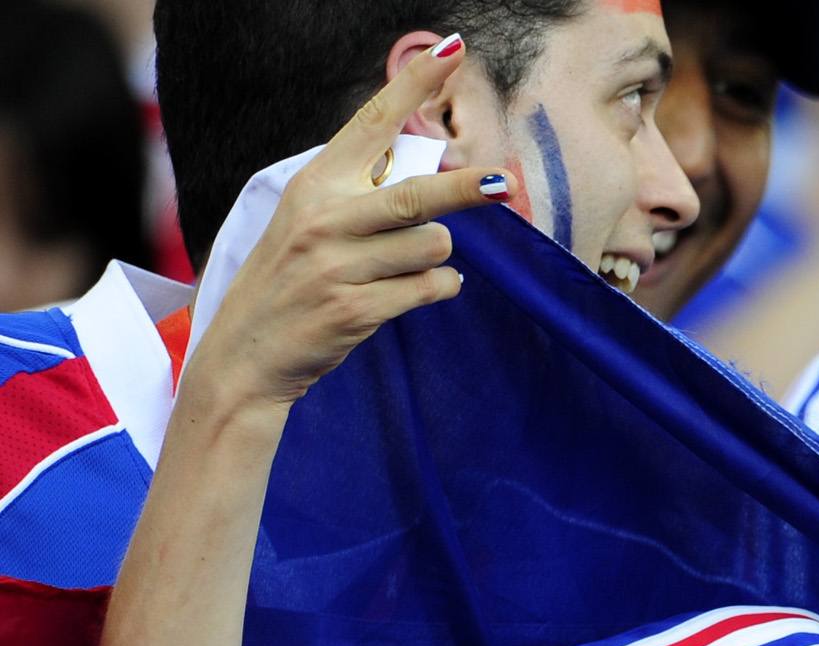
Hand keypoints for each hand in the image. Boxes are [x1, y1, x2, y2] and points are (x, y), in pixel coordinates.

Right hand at [182, 36, 506, 418]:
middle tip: (500, 183)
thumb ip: (361, 191)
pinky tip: (413, 291)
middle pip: (418, 194)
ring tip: (404, 267)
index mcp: (315, 183)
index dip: (414, 85)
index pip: (372, 123)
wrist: (249, 350)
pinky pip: (430, 289)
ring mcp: (338, 265)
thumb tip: (433, 165)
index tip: (452, 51)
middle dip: (465, 189)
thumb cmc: (293, 277)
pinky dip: (437, 289)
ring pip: (434, 246)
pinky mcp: (355, 309)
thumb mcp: (311, 219)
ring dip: (436, 258)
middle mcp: (324, 217)